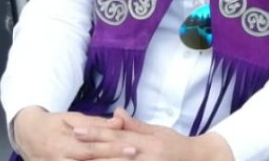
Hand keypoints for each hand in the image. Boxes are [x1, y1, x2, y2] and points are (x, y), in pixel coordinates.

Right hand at [11, 106, 125, 160]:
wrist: (26, 134)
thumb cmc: (54, 124)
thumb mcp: (72, 118)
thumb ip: (96, 123)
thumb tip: (118, 121)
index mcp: (64, 143)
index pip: (92, 148)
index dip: (113, 149)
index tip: (133, 148)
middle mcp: (59, 160)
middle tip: (134, 158)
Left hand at [70, 109, 232, 160]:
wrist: (201, 159)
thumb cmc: (178, 146)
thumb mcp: (158, 132)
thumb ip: (135, 126)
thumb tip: (116, 113)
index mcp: (145, 142)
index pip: (115, 136)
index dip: (95, 133)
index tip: (76, 130)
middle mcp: (144, 156)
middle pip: (111, 154)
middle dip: (88, 151)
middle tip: (68, 146)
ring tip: (74, 160)